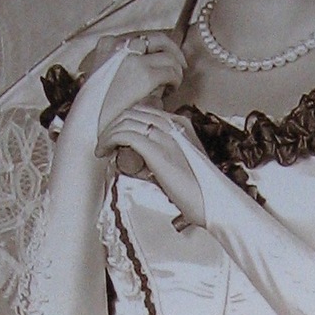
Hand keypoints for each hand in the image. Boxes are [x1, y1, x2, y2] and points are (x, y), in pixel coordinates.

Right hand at [79, 33, 186, 135]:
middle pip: (157, 39)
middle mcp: (120, 46)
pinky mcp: (145, 74)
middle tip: (180, 65)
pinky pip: (172, 71)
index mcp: (107, 44)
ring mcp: (133, 58)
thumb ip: (123, 68)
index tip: (163, 58)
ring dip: (176, 68)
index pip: (140, 37)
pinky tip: (170, 91)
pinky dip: (176, 80)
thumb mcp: (104, 79)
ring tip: (173, 83)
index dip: (156, 48)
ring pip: (168, 55)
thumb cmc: (95, 109)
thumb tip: (149, 67)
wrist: (88, 126)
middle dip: (173, 51)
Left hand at [96, 105, 207, 226]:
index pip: (144, 112)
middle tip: (104, 142)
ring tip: (102, 148)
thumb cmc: (199, 191)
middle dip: (113, 125)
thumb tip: (140, 162)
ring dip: (108, 134)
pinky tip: (105, 151)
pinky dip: (109, 140)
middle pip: (132, 113)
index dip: (124, 122)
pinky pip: (125, 135)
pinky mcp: (157, 150)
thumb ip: (162, 156)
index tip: (114, 137)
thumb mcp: (181, 164)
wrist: (212, 202)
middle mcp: (173, 125)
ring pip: (125, 121)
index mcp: (181, 124)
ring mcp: (166, 136)